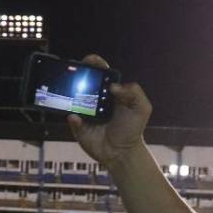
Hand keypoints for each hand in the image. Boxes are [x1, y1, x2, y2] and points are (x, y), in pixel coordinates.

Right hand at [66, 53, 152, 169]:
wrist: (123, 152)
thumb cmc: (132, 129)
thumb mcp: (142, 108)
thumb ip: (134, 92)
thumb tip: (113, 86)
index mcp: (110, 93)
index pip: (101, 74)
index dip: (95, 65)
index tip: (90, 60)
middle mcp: (95, 100)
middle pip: (84, 83)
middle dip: (77, 75)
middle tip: (74, 71)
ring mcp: (85, 113)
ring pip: (74, 100)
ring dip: (70, 94)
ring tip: (70, 91)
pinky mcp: (78, 127)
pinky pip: (72, 120)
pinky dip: (72, 118)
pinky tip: (76, 117)